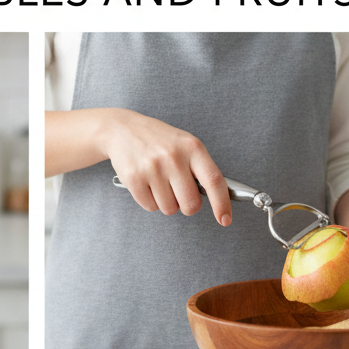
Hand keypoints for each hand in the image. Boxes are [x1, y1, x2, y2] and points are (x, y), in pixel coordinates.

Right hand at [98, 108, 231, 222]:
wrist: (123, 129)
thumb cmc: (159, 141)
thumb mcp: (184, 144)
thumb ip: (199, 168)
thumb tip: (217, 199)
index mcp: (192, 147)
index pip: (214, 181)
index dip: (222, 203)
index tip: (225, 219)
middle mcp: (173, 158)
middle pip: (190, 204)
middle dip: (187, 206)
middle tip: (180, 193)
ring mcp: (153, 168)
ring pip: (169, 209)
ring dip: (166, 202)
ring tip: (159, 182)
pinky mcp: (134, 179)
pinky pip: (150, 207)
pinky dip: (150, 201)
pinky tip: (147, 184)